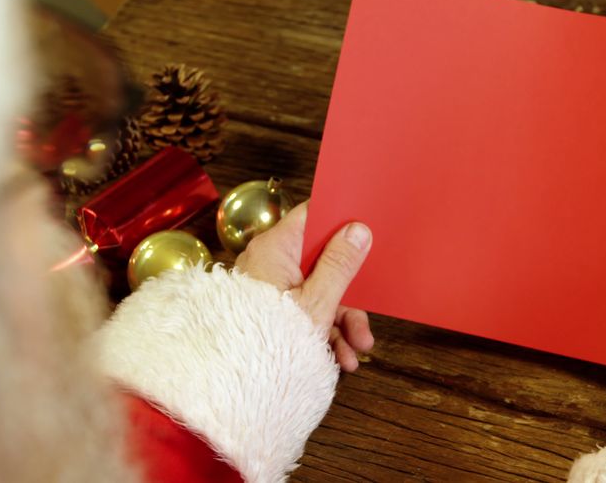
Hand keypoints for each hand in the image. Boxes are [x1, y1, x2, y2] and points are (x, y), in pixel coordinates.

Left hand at [235, 202, 374, 371]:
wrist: (236, 388)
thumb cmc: (270, 341)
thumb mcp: (317, 302)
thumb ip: (340, 264)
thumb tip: (357, 230)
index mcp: (275, 248)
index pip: (311, 217)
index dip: (339, 220)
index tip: (365, 227)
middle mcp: (269, 264)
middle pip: (321, 263)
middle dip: (348, 294)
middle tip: (368, 311)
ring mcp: (269, 290)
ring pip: (316, 294)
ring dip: (341, 322)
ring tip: (358, 349)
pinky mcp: (270, 315)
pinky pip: (303, 314)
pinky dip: (323, 334)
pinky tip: (341, 358)